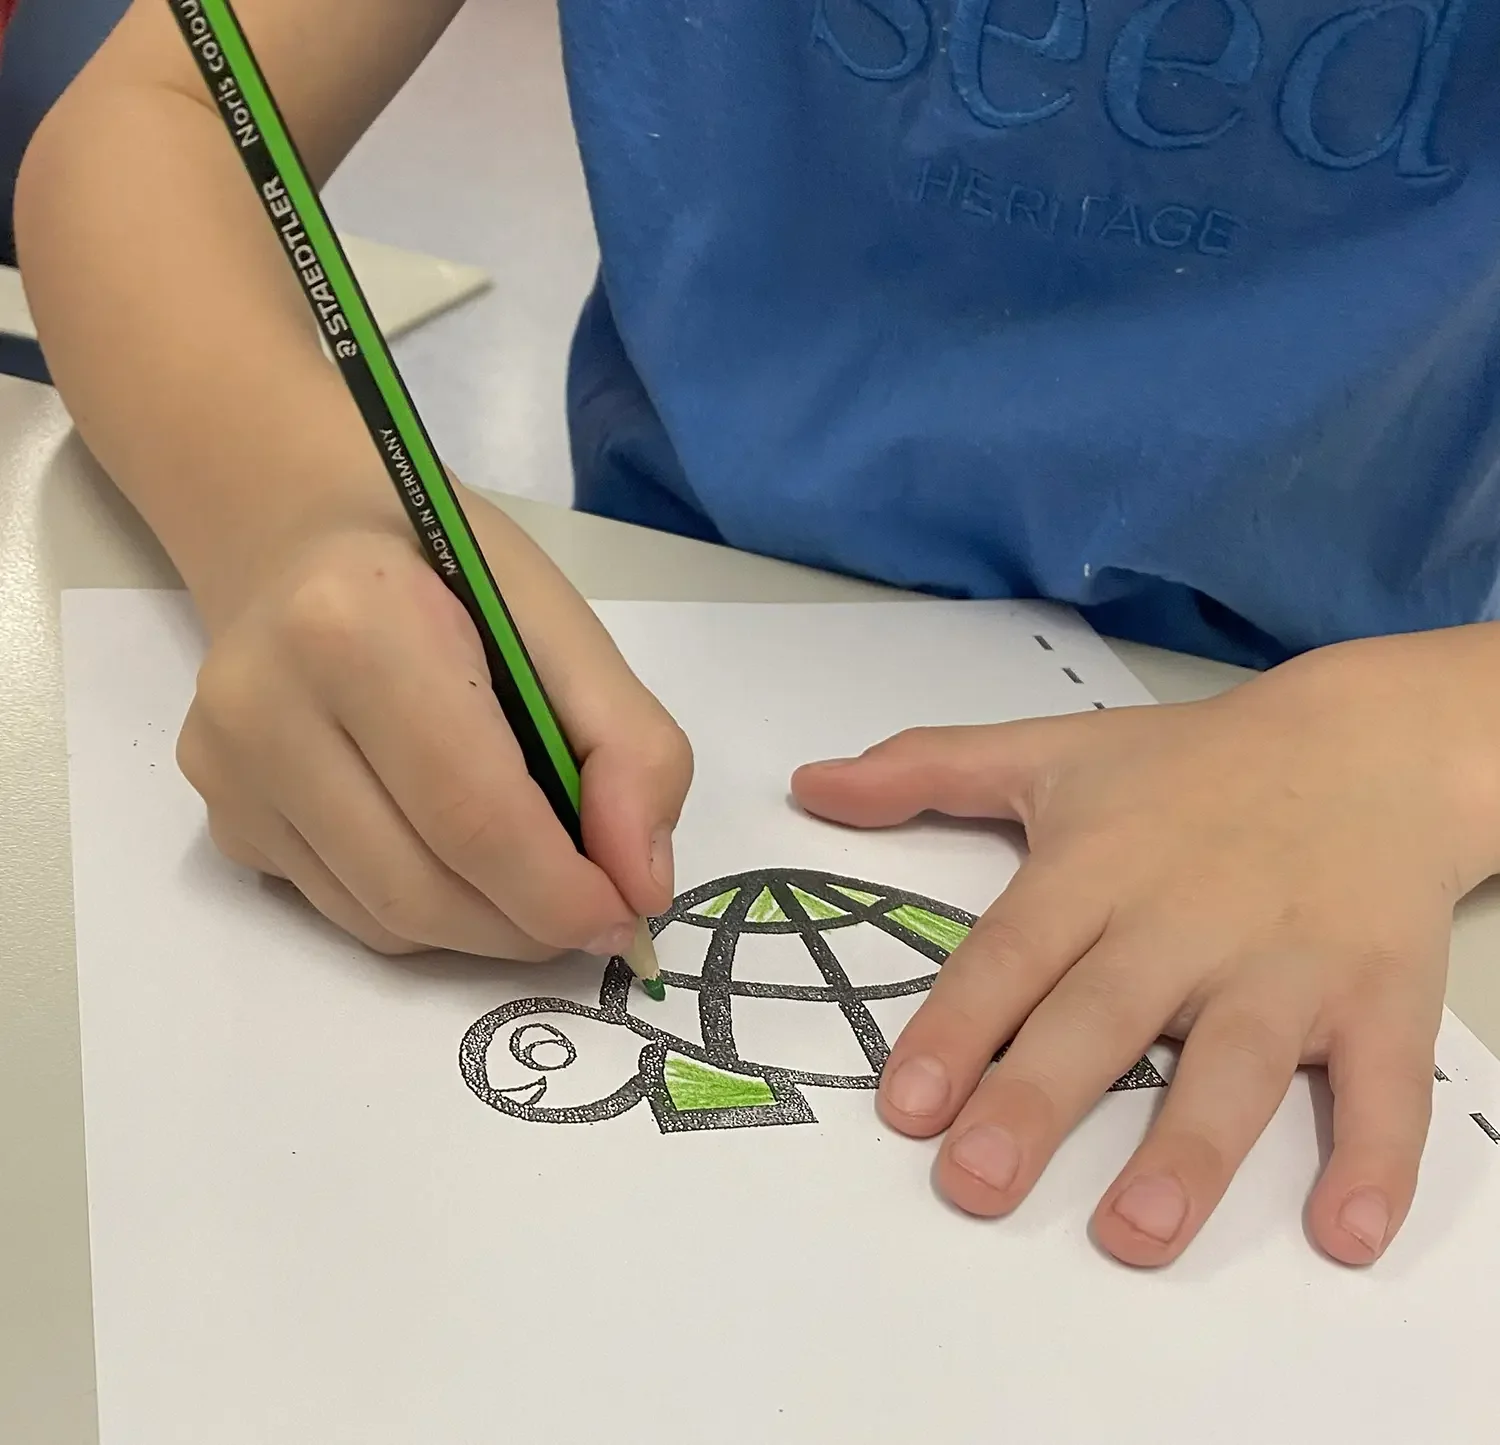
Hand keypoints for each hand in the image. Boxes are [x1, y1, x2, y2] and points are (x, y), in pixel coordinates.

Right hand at [176, 492, 690, 959]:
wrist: (308, 539)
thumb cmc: (448, 573)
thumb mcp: (564, 628)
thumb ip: (631, 749)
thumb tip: (642, 887)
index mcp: (357, 627)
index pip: (473, 812)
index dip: (561, 893)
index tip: (625, 918)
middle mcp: (264, 703)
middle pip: (421, 888)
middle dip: (528, 926)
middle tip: (591, 914)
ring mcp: (228, 769)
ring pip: (381, 920)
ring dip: (481, 928)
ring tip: (532, 883)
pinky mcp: (221, 815)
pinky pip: (344, 909)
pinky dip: (423, 909)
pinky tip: (450, 849)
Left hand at [792, 631, 1499, 1266]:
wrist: (1362, 745)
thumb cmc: (1189, 765)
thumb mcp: (1050, 750)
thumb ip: (926, 767)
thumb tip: (809, 784)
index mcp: (1098, 865)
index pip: (1013, 952)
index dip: (958, 1026)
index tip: (905, 1106)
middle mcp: (1183, 917)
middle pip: (1103, 1016)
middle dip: (1039, 1100)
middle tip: (977, 1182)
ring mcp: (1286, 960)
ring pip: (1236, 1062)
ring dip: (1190, 1149)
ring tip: (1135, 1233)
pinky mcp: (1380, 994)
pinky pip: (1386, 1085)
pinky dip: (1376, 1157)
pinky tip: (1346, 1231)